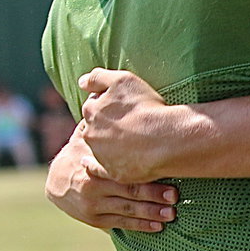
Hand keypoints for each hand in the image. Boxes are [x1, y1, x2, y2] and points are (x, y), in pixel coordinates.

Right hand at [46, 131, 177, 231]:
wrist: (57, 182)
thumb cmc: (81, 154)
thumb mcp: (85, 138)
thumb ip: (98, 122)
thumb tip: (102, 90)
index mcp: (93, 165)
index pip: (121, 168)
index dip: (143, 172)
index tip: (165, 171)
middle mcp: (93, 186)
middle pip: (128, 191)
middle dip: (154, 194)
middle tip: (175, 195)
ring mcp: (94, 205)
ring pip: (127, 209)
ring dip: (152, 213)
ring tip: (171, 214)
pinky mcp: (96, 219)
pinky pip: (121, 223)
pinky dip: (141, 226)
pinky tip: (158, 226)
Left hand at [79, 67, 185, 182]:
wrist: (167, 139)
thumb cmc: (147, 108)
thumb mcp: (122, 80)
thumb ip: (97, 78)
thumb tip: (82, 82)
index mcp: (91, 110)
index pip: (93, 106)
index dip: (107, 106)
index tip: (122, 108)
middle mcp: (90, 134)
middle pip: (94, 128)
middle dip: (105, 126)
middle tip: (125, 125)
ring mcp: (101, 155)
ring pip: (99, 148)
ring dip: (106, 145)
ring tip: (127, 143)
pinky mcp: (113, 172)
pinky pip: (100, 171)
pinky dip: (97, 167)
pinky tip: (100, 163)